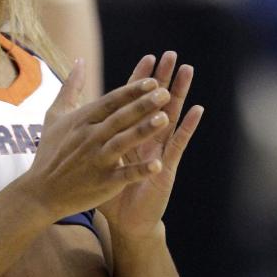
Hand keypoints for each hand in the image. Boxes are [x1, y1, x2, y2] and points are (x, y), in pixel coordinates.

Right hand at [21, 59, 178, 220]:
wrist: (40, 192)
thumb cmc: (49, 151)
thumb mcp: (55, 115)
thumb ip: (70, 87)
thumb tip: (79, 60)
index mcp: (82, 120)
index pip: (110, 101)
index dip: (131, 91)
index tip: (152, 81)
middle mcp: (90, 137)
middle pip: (120, 118)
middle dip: (143, 105)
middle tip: (165, 93)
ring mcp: (97, 160)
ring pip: (123, 142)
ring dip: (144, 130)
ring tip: (165, 119)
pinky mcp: (103, 182)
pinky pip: (124, 175)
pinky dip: (140, 170)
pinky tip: (158, 165)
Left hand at [99, 52, 202, 239]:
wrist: (125, 221)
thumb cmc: (110, 190)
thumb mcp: (97, 160)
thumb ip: (91, 138)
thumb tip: (78, 118)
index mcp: (130, 135)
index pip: (136, 102)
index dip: (141, 80)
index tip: (147, 57)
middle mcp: (147, 140)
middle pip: (156, 103)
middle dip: (163, 79)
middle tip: (172, 55)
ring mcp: (159, 151)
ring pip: (171, 117)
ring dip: (180, 94)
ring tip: (188, 71)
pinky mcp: (166, 166)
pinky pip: (177, 144)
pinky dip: (188, 127)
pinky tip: (197, 109)